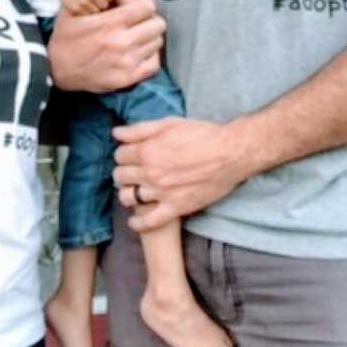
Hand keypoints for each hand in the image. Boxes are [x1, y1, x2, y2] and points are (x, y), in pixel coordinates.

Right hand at [48, 0, 164, 91]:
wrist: (55, 69)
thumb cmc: (65, 37)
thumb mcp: (73, 10)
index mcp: (110, 23)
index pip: (147, 7)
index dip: (145, 3)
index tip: (138, 4)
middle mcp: (122, 42)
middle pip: (157, 24)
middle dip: (150, 19)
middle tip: (141, 20)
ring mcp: (126, 62)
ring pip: (157, 43)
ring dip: (150, 37)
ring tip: (139, 36)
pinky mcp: (127, 78)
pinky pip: (154, 64)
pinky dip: (151, 56)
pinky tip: (141, 52)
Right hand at [57, 0, 116, 14]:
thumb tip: (120, 0)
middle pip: (105, 4)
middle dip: (103, 2)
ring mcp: (81, 0)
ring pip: (97, 12)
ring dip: (95, 8)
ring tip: (90, 1)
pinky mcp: (75, 8)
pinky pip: (87, 15)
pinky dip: (87, 12)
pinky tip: (84, 5)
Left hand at [113, 117, 250, 231]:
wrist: (230, 153)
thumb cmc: (202, 135)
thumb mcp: (169, 123)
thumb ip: (140, 129)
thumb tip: (116, 133)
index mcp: (148, 150)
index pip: (120, 155)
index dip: (124, 154)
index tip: (131, 155)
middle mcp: (151, 173)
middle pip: (120, 176)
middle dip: (124, 172)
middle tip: (132, 172)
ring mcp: (162, 192)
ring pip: (129, 197)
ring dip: (128, 193)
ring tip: (135, 190)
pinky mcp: (176, 208)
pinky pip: (149, 222)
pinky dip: (137, 223)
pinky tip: (134, 221)